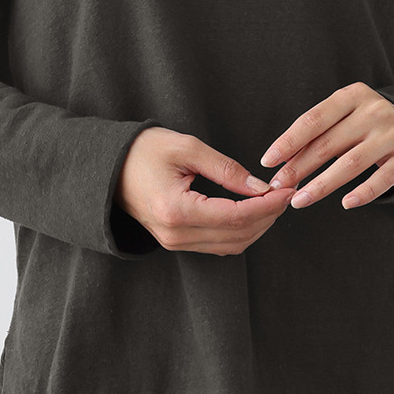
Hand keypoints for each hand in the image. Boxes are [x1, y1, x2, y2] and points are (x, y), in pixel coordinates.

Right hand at [115, 126, 296, 255]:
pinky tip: (254, 211)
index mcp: (176, 210)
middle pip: (238, 236)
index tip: (286, 189)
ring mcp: (174, 242)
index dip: (267, 206)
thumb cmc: (143, 150)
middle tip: (285, 191)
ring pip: (231, 245)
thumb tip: (261, 188)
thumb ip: (227, 169)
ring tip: (274, 200)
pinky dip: (242, 231)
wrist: (107, 166)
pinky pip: (218, 245)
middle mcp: (175, 234)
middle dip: (268, 216)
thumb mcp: (187, 148)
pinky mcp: (176, 241)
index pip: (236, 217)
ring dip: (258, 226)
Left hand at [259, 82, 393, 210]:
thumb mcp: (343, 118)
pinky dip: (363, 193)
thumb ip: (317, 135)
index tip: (268, 161)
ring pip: (351, 163)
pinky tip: (345, 204)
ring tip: (300, 201)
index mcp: (352, 96)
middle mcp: (374, 111)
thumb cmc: (363, 125)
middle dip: (299, 167)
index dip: (289, 141)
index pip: (314, 119)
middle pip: (329, 143)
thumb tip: (280, 164)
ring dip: (322, 185)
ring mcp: (393, 134)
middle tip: (278, 187)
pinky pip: (382, 179)